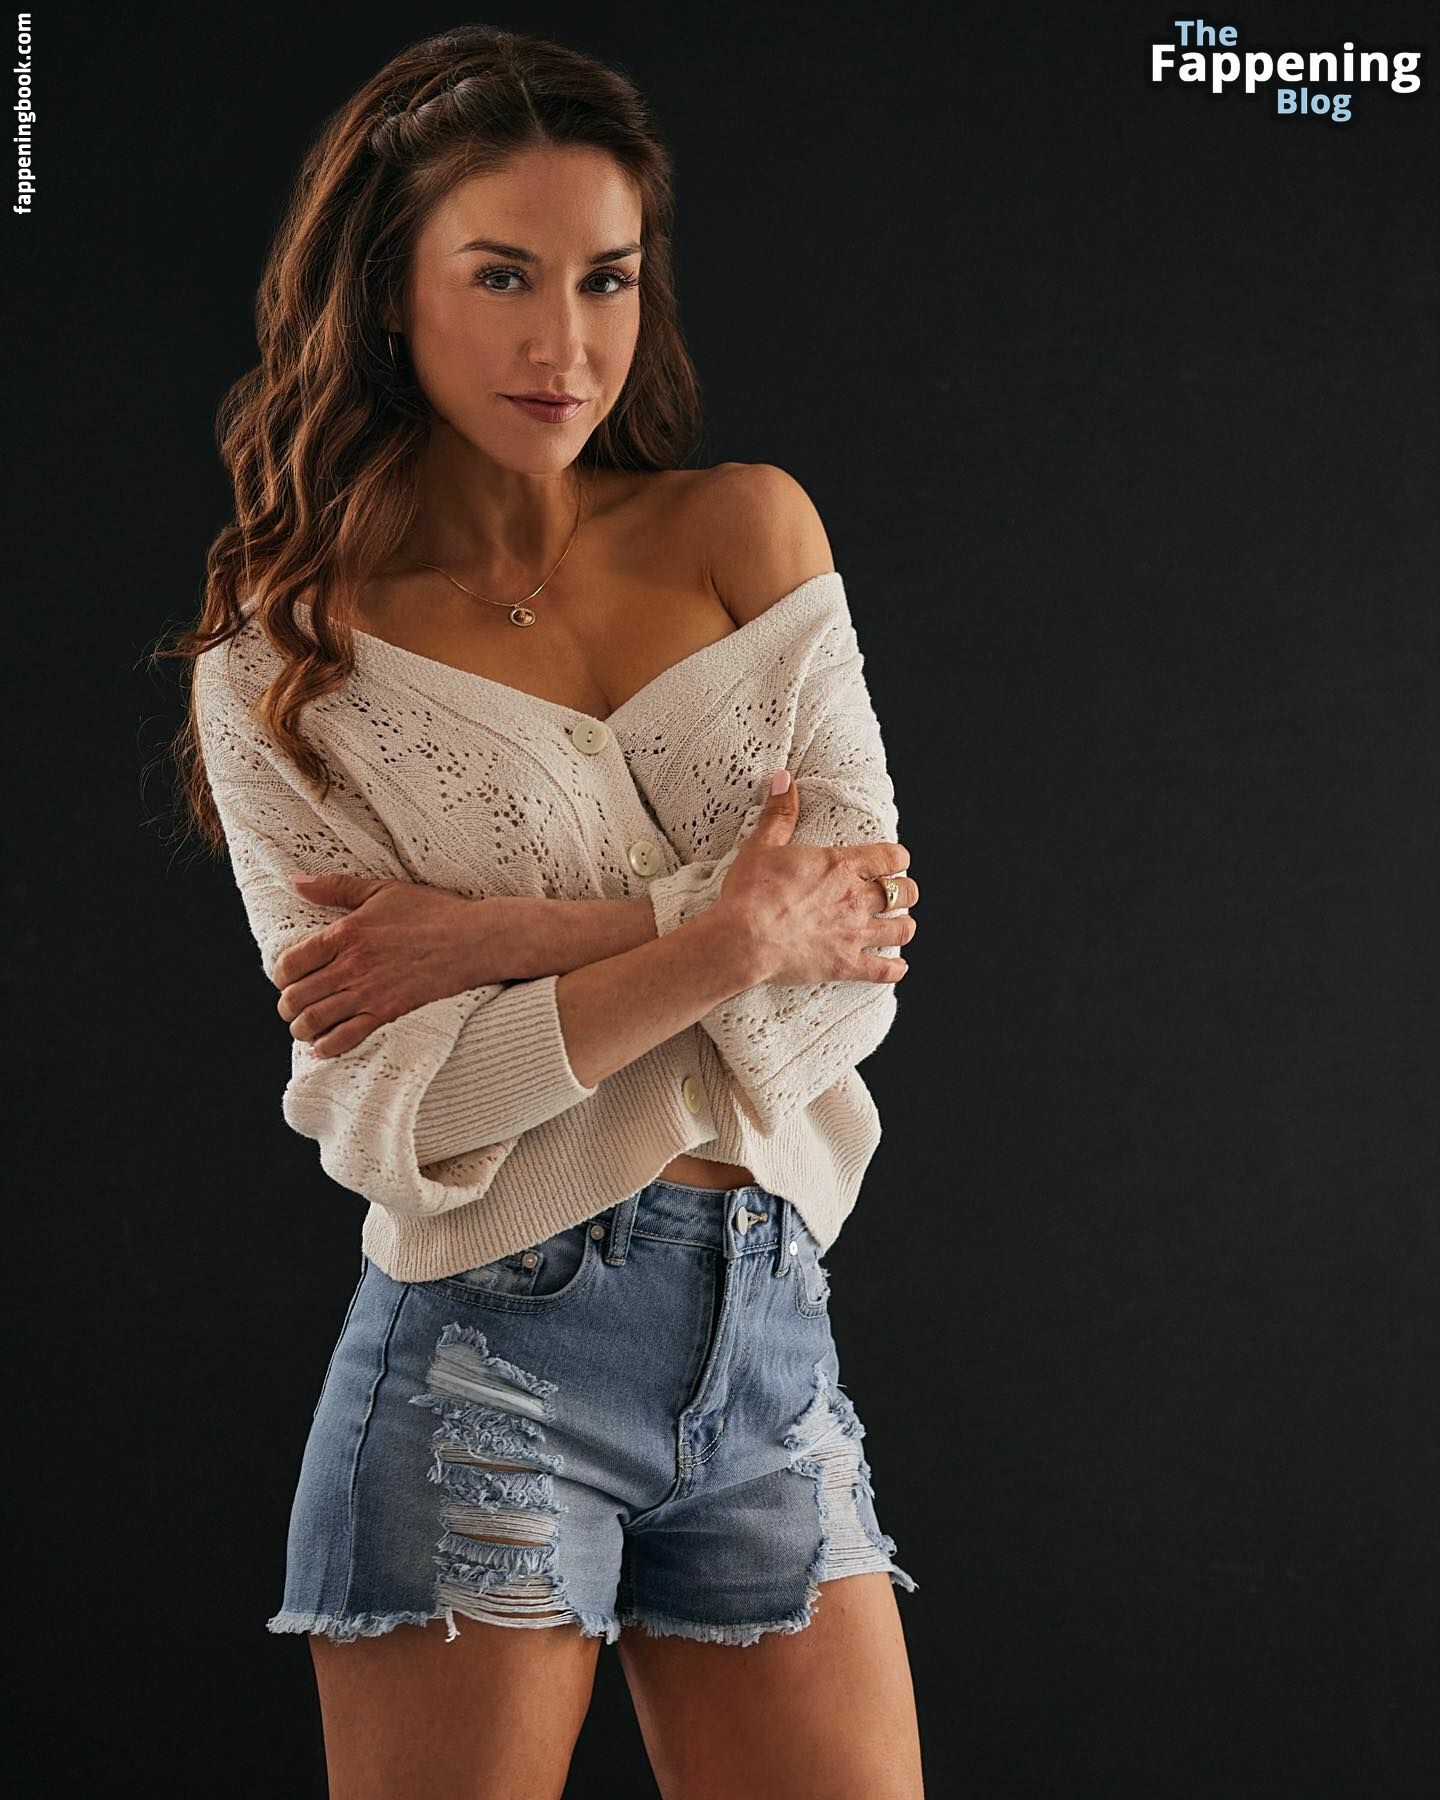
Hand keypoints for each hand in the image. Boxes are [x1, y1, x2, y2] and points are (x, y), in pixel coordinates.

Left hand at [273, 871, 494, 1057]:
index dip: (281, 974)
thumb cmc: (432, 911)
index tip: (288, 977)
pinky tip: (323, 1047)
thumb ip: (335, 888)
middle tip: (293, 1005)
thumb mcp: (381, 890)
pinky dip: (327, 1047)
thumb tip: (295, 882)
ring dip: (301, 1028)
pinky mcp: (388, 1012)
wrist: (474, 939)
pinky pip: (346, 1038)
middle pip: (295, 996)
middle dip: (287, 1005)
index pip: (290, 963)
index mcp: (345, 934)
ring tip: (304, 1027)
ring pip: (313, 1021)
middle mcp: (351, 966)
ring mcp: (369, 993)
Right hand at [713, 771, 917, 986]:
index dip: (897, 858)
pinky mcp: (846, 964)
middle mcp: (856, 898)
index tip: (893, 860)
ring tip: (899, 925)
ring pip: (902, 930)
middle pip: (904, 893)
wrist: (742, 938)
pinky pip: (885, 971)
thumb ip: (779, 813)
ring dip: (904, 926)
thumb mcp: (762, 845)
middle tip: (897, 893)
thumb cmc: (750, 891)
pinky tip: (896, 967)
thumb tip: (784, 778)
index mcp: (842, 866)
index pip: (892, 856)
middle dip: (905, 892)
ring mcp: (855, 933)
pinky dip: (895, 970)